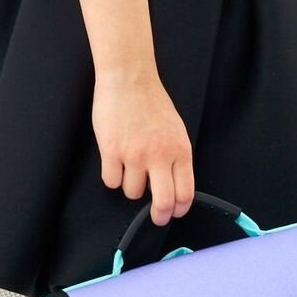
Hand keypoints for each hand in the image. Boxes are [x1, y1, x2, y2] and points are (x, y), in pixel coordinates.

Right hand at [94, 66, 195, 225]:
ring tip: (129, 170)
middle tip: (156, 217)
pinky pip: (111, 181)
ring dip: (130, 187)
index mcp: (180, 150)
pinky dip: (112, 177)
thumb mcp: (175, 130)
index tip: (174, 213)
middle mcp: (160, 156)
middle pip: (163, 201)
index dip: (179, 209)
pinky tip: (114, 163)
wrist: (129, 79)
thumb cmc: (151, 101)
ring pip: (132, 193)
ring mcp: (135, 155)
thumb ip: (175, 156)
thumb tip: (172, 183)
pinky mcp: (112, 151)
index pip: (185, 192)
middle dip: (159, 215)